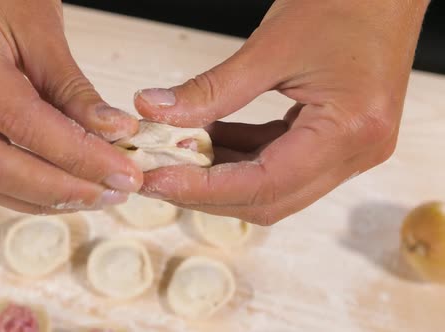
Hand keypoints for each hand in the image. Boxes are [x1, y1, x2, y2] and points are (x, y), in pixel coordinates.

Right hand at [0, 0, 142, 213]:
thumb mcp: (44, 30)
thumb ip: (75, 90)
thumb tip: (114, 136)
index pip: (17, 118)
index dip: (74, 154)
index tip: (121, 172)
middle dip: (57, 190)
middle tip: (111, 193)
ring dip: (43, 198)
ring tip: (96, 194)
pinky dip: (26, 190)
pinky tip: (64, 189)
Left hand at [135, 0, 429, 224]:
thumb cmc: (344, 4)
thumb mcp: (270, 46)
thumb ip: (210, 89)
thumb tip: (154, 110)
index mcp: (348, 131)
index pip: (265, 184)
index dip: (204, 189)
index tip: (157, 181)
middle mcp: (354, 153)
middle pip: (268, 199)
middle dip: (207, 192)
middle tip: (158, 176)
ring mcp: (348, 152)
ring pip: (271, 188)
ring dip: (221, 176)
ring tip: (176, 155)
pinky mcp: (336, 141)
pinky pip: (279, 163)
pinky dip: (240, 157)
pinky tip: (209, 139)